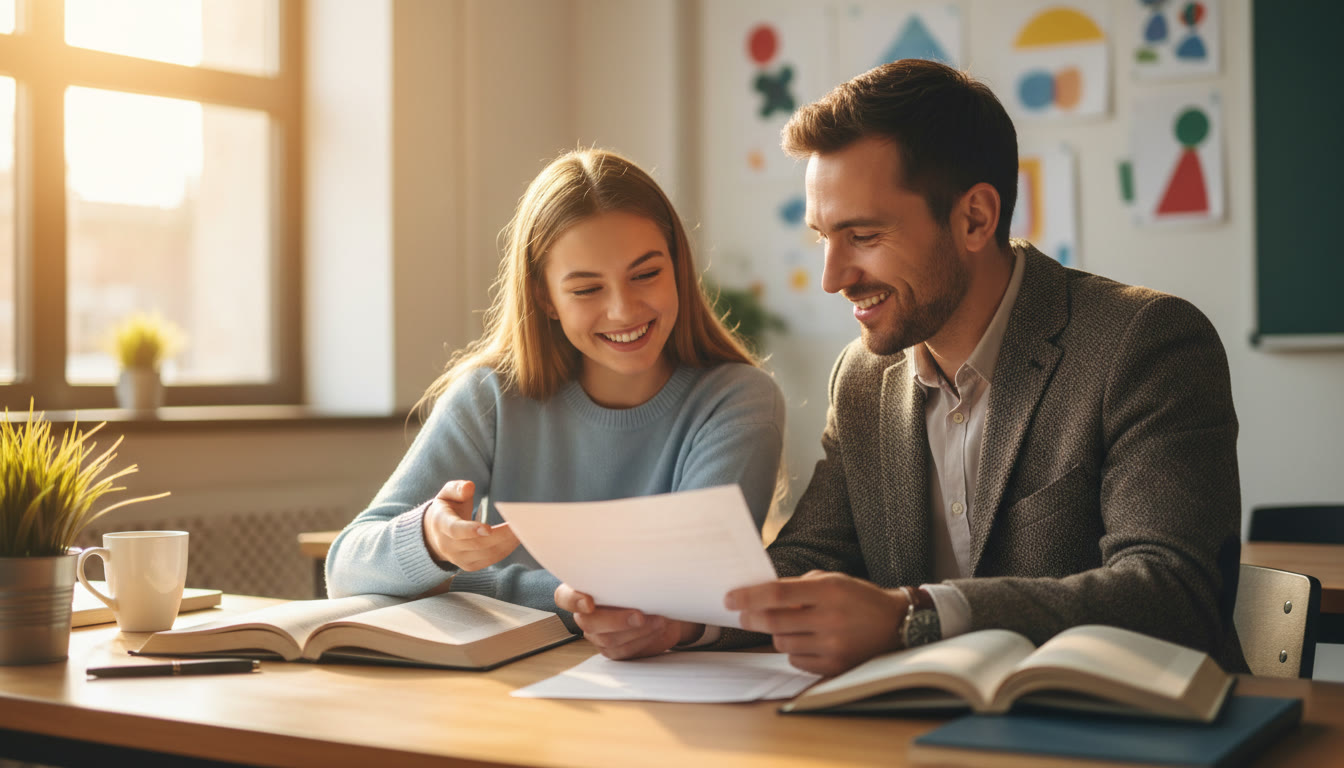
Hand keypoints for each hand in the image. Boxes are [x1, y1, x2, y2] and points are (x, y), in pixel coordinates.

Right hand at [421, 480, 519, 569]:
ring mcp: (458, 558)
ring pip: (487, 554)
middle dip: (501, 535)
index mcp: (441, 524)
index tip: (488, 529)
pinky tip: (516, 538)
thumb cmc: (446, 509)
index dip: (471, 530)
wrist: (434, 534)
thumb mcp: (447, 494)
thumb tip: (469, 487)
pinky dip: (506, 550)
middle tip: (520, 524)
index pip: (455, 530)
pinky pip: (491, 560)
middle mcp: (448, 545)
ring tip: (524, 530)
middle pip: (478, 544)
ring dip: (508, 543)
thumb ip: (457, 488)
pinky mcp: (469, 566)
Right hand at [554, 583, 703, 658]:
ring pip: (608, 639)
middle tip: (640, 615)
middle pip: (588, 622)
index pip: (564, 597)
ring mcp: (598, 634)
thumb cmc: (644, 585)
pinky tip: (656, 629)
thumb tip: (633, 571)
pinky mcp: (613, 650)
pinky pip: (623, 650)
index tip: (590, 602)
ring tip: (658, 620)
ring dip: (636, 631)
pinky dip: (643, 640)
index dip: (573, 601)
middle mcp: (586, 614)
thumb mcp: (635, 574)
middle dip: (616, 620)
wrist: (663, 606)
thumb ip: (626, 575)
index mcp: (584, 590)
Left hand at [725, 570, 906, 675]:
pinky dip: (794, 651)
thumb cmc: (859, 599)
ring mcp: (833, 646)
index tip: (729, 598)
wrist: (897, 625)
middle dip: (751, 618)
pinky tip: (808, 641)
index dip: (749, 596)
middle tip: (743, 615)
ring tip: (792, 625)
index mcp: (829, 591)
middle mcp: (830, 619)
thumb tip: (761, 595)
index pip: (777, 593)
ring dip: (777, 633)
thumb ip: (799, 586)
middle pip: (773, 621)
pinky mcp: (835, 667)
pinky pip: (796, 660)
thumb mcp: (833, 581)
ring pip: (782, 642)